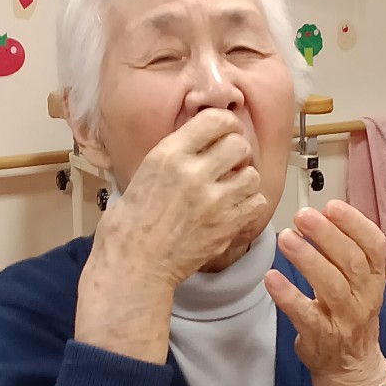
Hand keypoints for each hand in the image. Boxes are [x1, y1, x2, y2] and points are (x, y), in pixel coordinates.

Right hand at [75, 109, 267, 363]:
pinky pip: (256, 203)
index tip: (227, 132)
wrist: (133, 264)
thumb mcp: (143, 173)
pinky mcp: (226, 226)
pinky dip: (249, 205)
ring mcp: (212, 201)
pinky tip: (234, 209)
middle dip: (237, 153)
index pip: (215, 120)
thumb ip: (173, 155)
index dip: (227, 125)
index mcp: (168, 155)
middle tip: (230, 164)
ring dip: (244, 180)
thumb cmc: (129, 224)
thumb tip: (197, 141)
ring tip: (231, 189)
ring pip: (252, 175)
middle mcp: (193, 173)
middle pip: (239, 145)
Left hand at [264, 200, 385, 385]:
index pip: (374, 246)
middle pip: (351, 262)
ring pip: (331, 286)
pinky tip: (271, 277)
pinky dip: (288, 295)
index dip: (354, 223)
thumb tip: (318, 215)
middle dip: (327, 235)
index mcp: (374, 278)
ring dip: (308, 259)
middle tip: (302, 216)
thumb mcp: (358, 283)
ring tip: (285, 237)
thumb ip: (343, 252)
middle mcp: (364, 297)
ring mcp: (344, 319)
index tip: (331, 205)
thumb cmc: (348, 314)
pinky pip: (305, 314)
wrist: (351, 368)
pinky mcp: (321, 337)